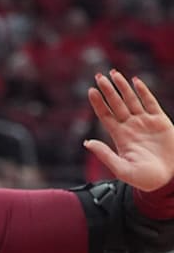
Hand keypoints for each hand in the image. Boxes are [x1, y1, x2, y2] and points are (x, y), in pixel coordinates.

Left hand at [85, 70, 173, 191]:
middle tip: (98, 76)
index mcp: (120, 137)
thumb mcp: (122, 169)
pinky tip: (136, 81)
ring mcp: (145, 123)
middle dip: (107, 90)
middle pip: (116, 104)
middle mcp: (131, 126)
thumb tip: (87, 142)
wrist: (168, 178)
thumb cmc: (144, 178)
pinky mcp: (160, 121)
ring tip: (113, 73)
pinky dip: (143, 92)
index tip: (91, 91)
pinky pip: (151, 103)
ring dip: (123, 87)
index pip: (106, 115)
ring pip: (131, 100)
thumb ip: (105, 155)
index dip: (98, 103)